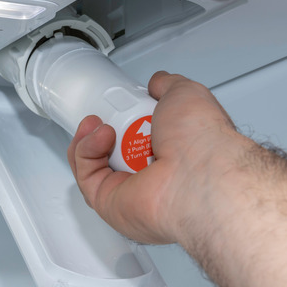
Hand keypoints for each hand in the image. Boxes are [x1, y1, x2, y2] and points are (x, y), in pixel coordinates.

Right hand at [67, 71, 247, 244]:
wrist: (197, 171)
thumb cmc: (201, 141)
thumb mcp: (186, 94)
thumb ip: (168, 86)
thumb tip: (157, 83)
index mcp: (172, 154)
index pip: (137, 139)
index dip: (123, 120)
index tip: (116, 104)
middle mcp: (151, 176)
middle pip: (110, 152)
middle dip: (101, 129)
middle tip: (105, 114)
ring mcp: (129, 192)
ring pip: (92, 165)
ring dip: (89, 139)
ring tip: (102, 124)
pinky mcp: (109, 203)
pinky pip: (85, 176)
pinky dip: (86, 152)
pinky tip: (102, 137)